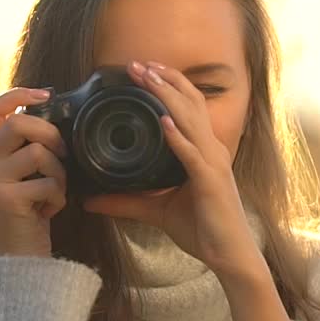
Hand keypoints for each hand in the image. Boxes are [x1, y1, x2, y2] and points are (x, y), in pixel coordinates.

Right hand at [0, 86, 69, 257]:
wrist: (19, 259)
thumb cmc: (31, 215)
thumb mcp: (28, 176)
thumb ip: (32, 148)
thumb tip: (57, 118)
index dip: (18, 92)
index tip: (46, 93)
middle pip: (19, 121)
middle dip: (51, 134)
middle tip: (63, 156)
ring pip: (38, 152)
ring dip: (59, 173)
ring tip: (55, 193)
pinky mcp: (4, 198)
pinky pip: (47, 182)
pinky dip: (58, 198)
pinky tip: (48, 212)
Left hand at [81, 60, 258, 277]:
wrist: (229, 257)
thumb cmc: (203, 230)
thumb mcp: (156, 212)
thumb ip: (126, 203)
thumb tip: (90, 201)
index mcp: (203, 151)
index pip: (189, 107)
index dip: (169, 84)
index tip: (144, 68)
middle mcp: (211, 150)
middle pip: (190, 103)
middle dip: (164, 80)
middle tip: (137, 64)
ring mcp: (213, 164)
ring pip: (191, 119)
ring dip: (167, 96)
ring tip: (147, 78)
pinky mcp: (210, 182)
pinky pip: (192, 154)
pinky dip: (178, 136)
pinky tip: (163, 122)